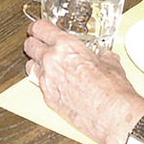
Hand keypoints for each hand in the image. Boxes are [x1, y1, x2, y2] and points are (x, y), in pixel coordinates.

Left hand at [24, 20, 143, 143]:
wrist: (114, 116)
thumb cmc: (113, 90)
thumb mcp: (110, 64)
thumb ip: (102, 57)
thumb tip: (105, 57)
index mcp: (66, 46)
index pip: (40, 28)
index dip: (37, 27)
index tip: (38, 29)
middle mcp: (51, 60)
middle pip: (30, 44)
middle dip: (34, 43)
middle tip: (40, 45)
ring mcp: (47, 80)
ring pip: (30, 65)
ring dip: (36, 64)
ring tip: (47, 65)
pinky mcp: (48, 98)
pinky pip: (39, 85)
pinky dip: (45, 83)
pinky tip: (56, 84)